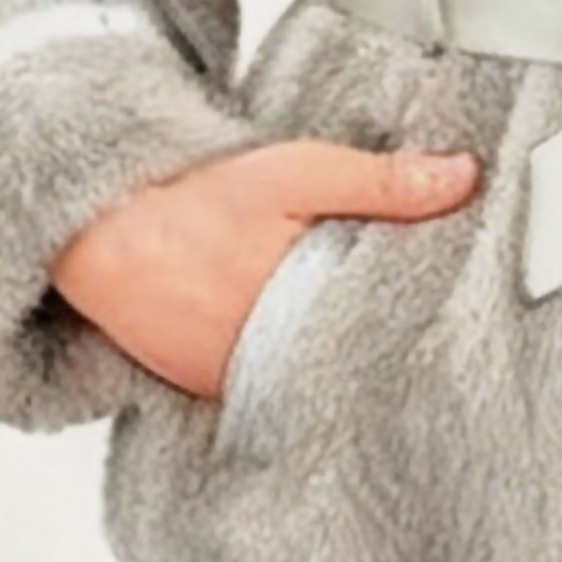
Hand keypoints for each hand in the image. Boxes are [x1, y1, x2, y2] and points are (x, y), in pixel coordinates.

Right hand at [47, 139, 484, 402]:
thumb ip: (381, 182)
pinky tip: (313, 342)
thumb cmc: (192, 200)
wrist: (99, 228)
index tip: (455, 325)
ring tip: (371, 334)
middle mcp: (262, 365)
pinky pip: (267, 387)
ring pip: (308, 380)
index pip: (381, 345)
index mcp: (294, 315)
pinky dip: (291, 365)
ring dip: (337, 358)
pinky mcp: (207, 388)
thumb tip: (462, 178)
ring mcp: (231, 384)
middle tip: (422, 330)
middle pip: (348, 367)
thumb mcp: (297, 173)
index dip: (417, 334)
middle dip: (383, 348)